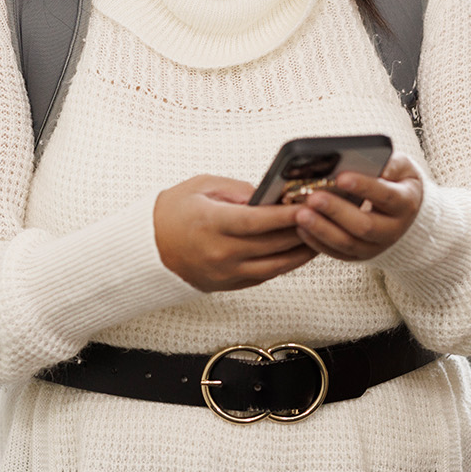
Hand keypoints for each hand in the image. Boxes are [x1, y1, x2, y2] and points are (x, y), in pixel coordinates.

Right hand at [154, 175, 317, 291]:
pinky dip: (286, 263)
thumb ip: (237, 190)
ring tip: (320, 234)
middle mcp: (220, 252)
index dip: (286, 214)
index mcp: (211, 223)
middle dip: (302, 229)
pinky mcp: (229, 284)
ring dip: (301, 251)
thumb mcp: (200, 187)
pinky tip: (299, 251)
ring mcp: (226, 272)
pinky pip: (266, 275)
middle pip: (273, 244)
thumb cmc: (172, 212)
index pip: (258, 221)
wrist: (146, 249)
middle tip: (324, 215)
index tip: (308, 204)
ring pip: (276, 264)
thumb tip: (270, 196)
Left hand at [292, 153, 425, 260]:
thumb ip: (390, 164)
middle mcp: (393, 230)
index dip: (364, 187)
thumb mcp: (401, 167)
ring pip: (348, 243)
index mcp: (405, 204)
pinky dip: (317, 242)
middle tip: (313, 197)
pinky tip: (300, 228)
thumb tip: (374, 165)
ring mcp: (375, 246)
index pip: (386, 196)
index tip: (341, 177)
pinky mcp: (358, 255)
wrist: (401, 212)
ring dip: (322, 229)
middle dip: (336, 211)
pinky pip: (336, 253)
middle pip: (365, 226)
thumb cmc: (395, 181)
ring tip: (301, 214)